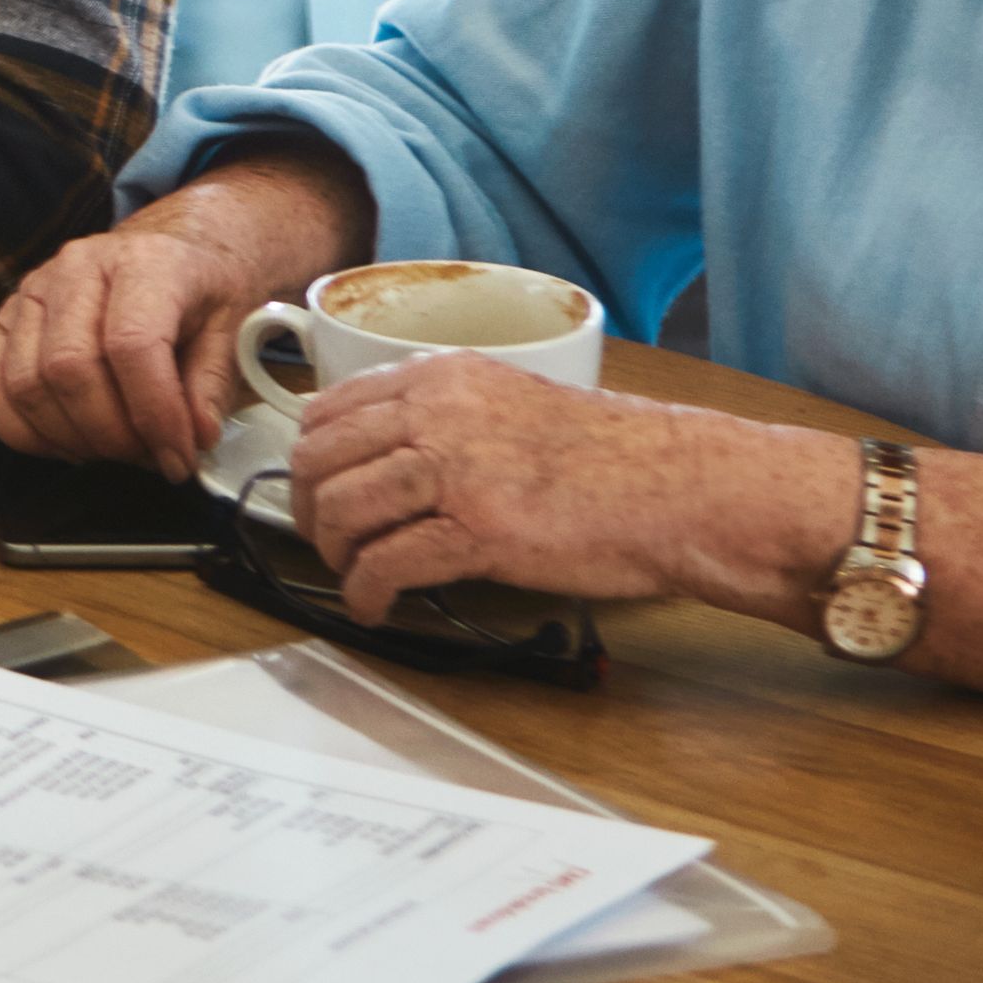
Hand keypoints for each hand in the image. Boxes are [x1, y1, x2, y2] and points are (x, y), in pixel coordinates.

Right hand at [0, 150, 368, 475]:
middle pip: (69, 369)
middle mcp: (78, 267)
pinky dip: (19, 431)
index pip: (131, 344)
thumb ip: (212, 382)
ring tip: (115, 450)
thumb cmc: (205, 287)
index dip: (153, 414)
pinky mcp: (7, 318)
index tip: (179, 458)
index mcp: (143, 261)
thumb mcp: (233, 325)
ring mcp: (34, 290)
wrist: (179, 245)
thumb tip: (194, 437)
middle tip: (147, 457)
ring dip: (71, 439)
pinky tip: (65, 442)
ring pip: (26, 383)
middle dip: (111, 435)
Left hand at [289, 360, 835, 620]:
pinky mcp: (478, 529)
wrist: (674, 486)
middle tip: (324, 542)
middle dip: (308, 510)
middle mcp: (439, 412)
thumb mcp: (512, 400)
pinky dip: (366, 594)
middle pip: (319, 459)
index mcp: (443, 375)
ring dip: (333, 555)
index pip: (329, 408)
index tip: (315, 491)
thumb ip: (446, 414)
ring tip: (354, 576)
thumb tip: (388, 454)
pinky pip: (386, 564)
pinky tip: (377, 606)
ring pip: (341, 510)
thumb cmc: (609, 455)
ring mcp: (456, 469)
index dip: (309, 460)